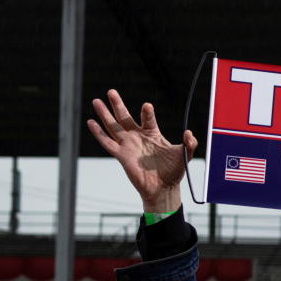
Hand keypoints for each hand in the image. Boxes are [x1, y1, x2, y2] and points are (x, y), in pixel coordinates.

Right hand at [87, 89, 198, 213]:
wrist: (163, 189)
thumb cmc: (173, 172)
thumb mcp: (185, 156)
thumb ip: (190, 144)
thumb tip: (189, 133)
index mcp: (152, 134)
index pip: (148, 119)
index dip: (147, 113)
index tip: (147, 107)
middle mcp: (138, 137)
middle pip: (125, 117)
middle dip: (118, 104)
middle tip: (111, 91)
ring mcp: (128, 145)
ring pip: (113, 126)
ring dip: (105, 114)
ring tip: (96, 100)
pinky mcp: (121, 156)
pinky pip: (107, 143)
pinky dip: (98, 133)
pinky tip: (91, 122)